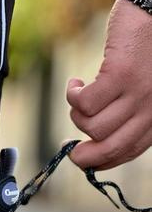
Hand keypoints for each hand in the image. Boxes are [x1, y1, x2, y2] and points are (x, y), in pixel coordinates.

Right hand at [67, 0, 151, 170]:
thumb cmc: (144, 50)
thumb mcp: (141, 90)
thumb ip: (127, 115)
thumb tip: (94, 140)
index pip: (126, 153)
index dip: (99, 161)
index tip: (81, 156)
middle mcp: (150, 109)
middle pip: (109, 149)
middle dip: (83, 156)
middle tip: (68, 147)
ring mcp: (137, 93)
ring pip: (92, 125)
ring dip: (76, 114)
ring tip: (79, 94)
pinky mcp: (120, 75)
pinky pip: (84, 102)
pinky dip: (71, 95)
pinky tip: (75, 83)